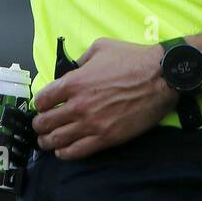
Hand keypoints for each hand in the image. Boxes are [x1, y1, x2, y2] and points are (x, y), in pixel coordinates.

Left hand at [31, 37, 178, 160]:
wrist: (161, 78)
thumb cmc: (133, 60)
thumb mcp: (101, 47)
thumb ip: (82, 59)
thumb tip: (75, 68)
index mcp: (74, 82)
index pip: (43, 99)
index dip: (40, 103)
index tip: (43, 105)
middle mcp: (78, 105)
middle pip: (45, 122)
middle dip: (40, 124)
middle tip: (41, 125)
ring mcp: (91, 124)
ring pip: (57, 140)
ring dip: (48, 141)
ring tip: (48, 141)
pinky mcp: (105, 138)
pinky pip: (76, 152)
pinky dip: (65, 153)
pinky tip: (63, 151)